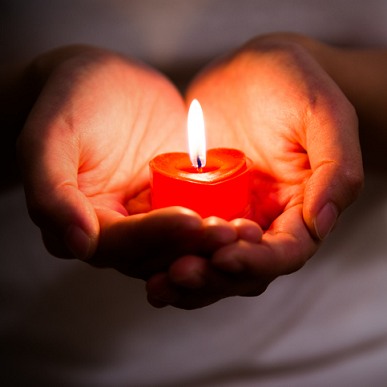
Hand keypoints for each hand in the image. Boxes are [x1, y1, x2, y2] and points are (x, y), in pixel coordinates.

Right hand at [17, 46, 247, 279]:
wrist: (104, 84)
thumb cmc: (71, 102)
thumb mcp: (49, 136)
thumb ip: (50, 191)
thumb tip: (76, 244)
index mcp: (85, 224)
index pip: (120, 245)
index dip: (155, 235)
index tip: (191, 218)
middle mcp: (120, 232)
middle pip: (158, 255)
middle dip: (194, 247)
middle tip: (231, 233)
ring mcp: (152, 218)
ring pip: (185, 246)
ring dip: (215, 245)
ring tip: (248, 234)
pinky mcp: (179, 202)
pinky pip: (203, 222)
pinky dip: (224, 226)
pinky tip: (249, 221)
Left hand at [146, 34, 363, 308]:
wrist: (253, 70)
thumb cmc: (295, 86)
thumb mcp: (325, 116)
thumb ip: (336, 169)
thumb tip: (321, 222)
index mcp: (300, 210)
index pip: (284, 253)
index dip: (257, 262)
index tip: (225, 258)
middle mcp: (265, 222)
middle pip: (242, 269)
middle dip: (213, 277)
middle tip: (181, 273)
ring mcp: (229, 215)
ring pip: (209, 261)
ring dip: (186, 276)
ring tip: (157, 282)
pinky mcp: (198, 204)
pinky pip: (182, 235)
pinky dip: (165, 250)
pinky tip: (143, 256)